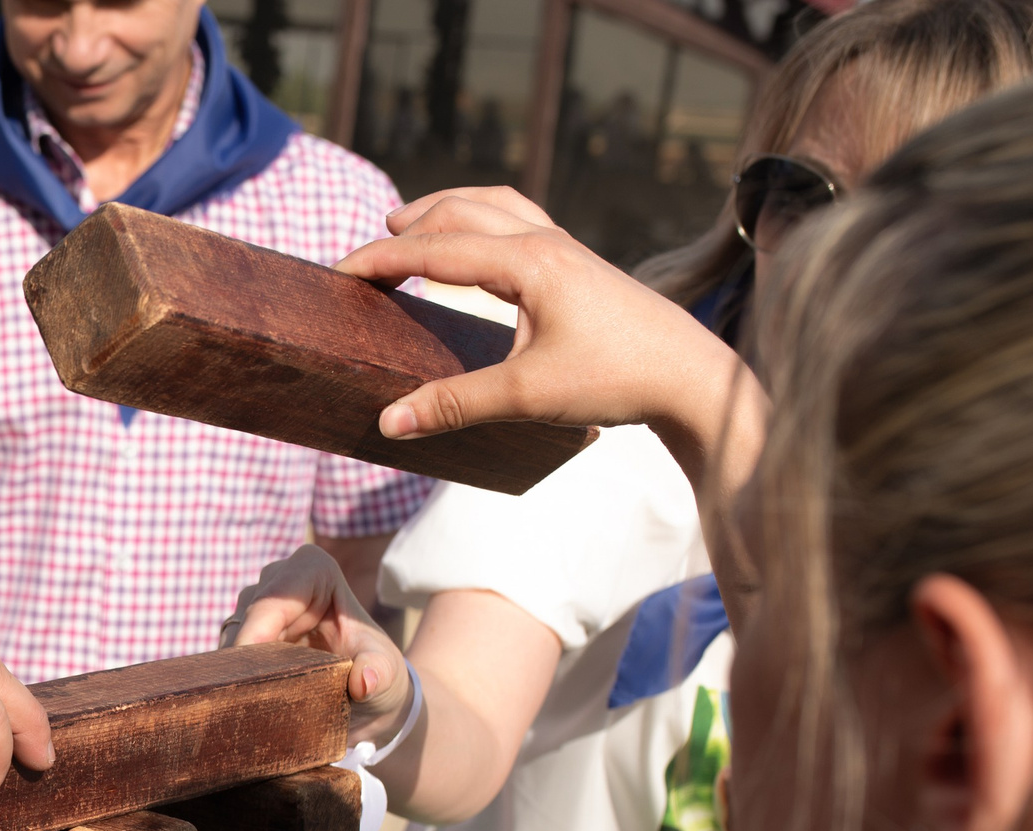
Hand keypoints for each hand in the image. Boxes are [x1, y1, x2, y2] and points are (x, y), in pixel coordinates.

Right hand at [227, 543, 410, 746]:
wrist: (365, 692)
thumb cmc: (376, 668)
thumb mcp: (387, 672)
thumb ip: (379, 672)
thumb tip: (363, 683)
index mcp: (313, 570)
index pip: (274, 598)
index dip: (258, 635)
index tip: (255, 674)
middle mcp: (276, 580)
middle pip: (246, 620)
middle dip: (247, 661)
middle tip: (252, 703)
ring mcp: (254, 607)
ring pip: (229, 640)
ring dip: (239, 675)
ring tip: (253, 709)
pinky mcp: (240, 636)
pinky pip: (224, 658)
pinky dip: (234, 682)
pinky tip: (245, 706)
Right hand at [336, 186, 752, 480]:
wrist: (691, 377)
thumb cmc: (617, 379)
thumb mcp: (527, 397)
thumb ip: (453, 404)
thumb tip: (388, 421)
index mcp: (529, 263)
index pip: (437, 250)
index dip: (382, 260)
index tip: (341, 273)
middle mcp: (546, 243)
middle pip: (462, 211)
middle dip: (410, 224)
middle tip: (369, 250)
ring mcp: (567, 249)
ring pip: (494, 206)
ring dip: (448, 209)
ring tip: (412, 224)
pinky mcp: (580, 265)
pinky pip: (520, 222)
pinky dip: (483, 221)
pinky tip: (477, 248)